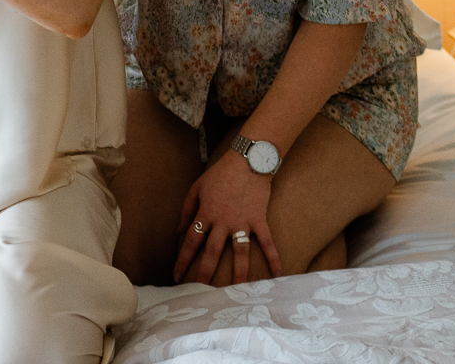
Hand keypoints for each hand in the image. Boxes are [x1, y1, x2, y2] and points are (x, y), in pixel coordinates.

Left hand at [173, 148, 281, 286]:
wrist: (247, 161)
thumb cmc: (220, 174)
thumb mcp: (197, 188)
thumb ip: (187, 210)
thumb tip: (179, 232)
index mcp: (206, 214)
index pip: (191, 241)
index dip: (182, 259)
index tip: (177, 275)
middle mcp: (223, 222)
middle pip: (212, 252)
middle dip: (205, 273)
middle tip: (201, 291)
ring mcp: (242, 222)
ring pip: (239, 253)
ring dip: (238, 274)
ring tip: (237, 292)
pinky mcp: (259, 221)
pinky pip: (267, 243)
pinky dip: (273, 259)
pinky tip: (278, 275)